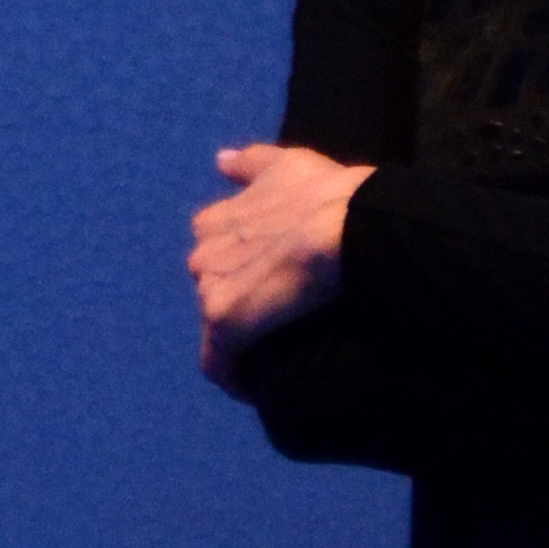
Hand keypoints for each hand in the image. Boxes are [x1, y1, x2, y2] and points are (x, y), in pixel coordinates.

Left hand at [192, 139, 371, 378]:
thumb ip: (249, 163)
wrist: (346, 227)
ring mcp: (211, 290)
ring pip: (216, 324)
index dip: (239, 263)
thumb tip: (220, 160)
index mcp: (214, 221)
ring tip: (275, 347)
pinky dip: (234, 376)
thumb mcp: (286, 163)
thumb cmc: (325, 195)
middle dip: (238, 298)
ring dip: (240, 336)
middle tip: (279, 311)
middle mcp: (203, 255)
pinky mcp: (225, 325)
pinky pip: (219, 363)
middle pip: (211, 287)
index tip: (267, 276)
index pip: (213, 249)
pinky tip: (257, 387)